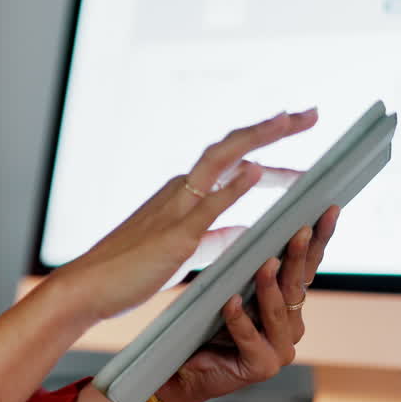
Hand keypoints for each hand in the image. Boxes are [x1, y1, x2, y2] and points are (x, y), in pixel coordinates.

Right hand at [50, 109, 319, 328]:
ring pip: (220, 161)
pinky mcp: (175, 236)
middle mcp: (180, 191)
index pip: (232, 161)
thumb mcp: (183, 253)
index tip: (294, 131)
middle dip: (272, 129)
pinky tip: (256, 171)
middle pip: (231, 147)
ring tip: (290, 121)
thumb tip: (245, 232)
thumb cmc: (130, 272)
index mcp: (182, 195)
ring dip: (257, 139)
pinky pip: (208, 205)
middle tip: (311, 113)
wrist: (89, 287)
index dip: (267, 147)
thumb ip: (214, 238)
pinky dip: (233, 186)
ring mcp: (177, 209)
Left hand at [156, 205, 340, 401]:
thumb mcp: (230, 290)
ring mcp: (279, 349)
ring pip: (277, 312)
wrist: (184, 370)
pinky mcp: (260, 367)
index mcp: (289, 306)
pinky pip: (249, 338)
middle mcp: (291, 327)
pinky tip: (231, 303)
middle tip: (300, 229)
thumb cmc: (207, 327)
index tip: (328, 210)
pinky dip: (239, 319)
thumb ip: (247, 270)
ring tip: (265, 263)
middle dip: (298, 256)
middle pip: (297, 286)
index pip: (306, 268)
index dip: (318, 240)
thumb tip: (255, 228)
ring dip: (270, 286)